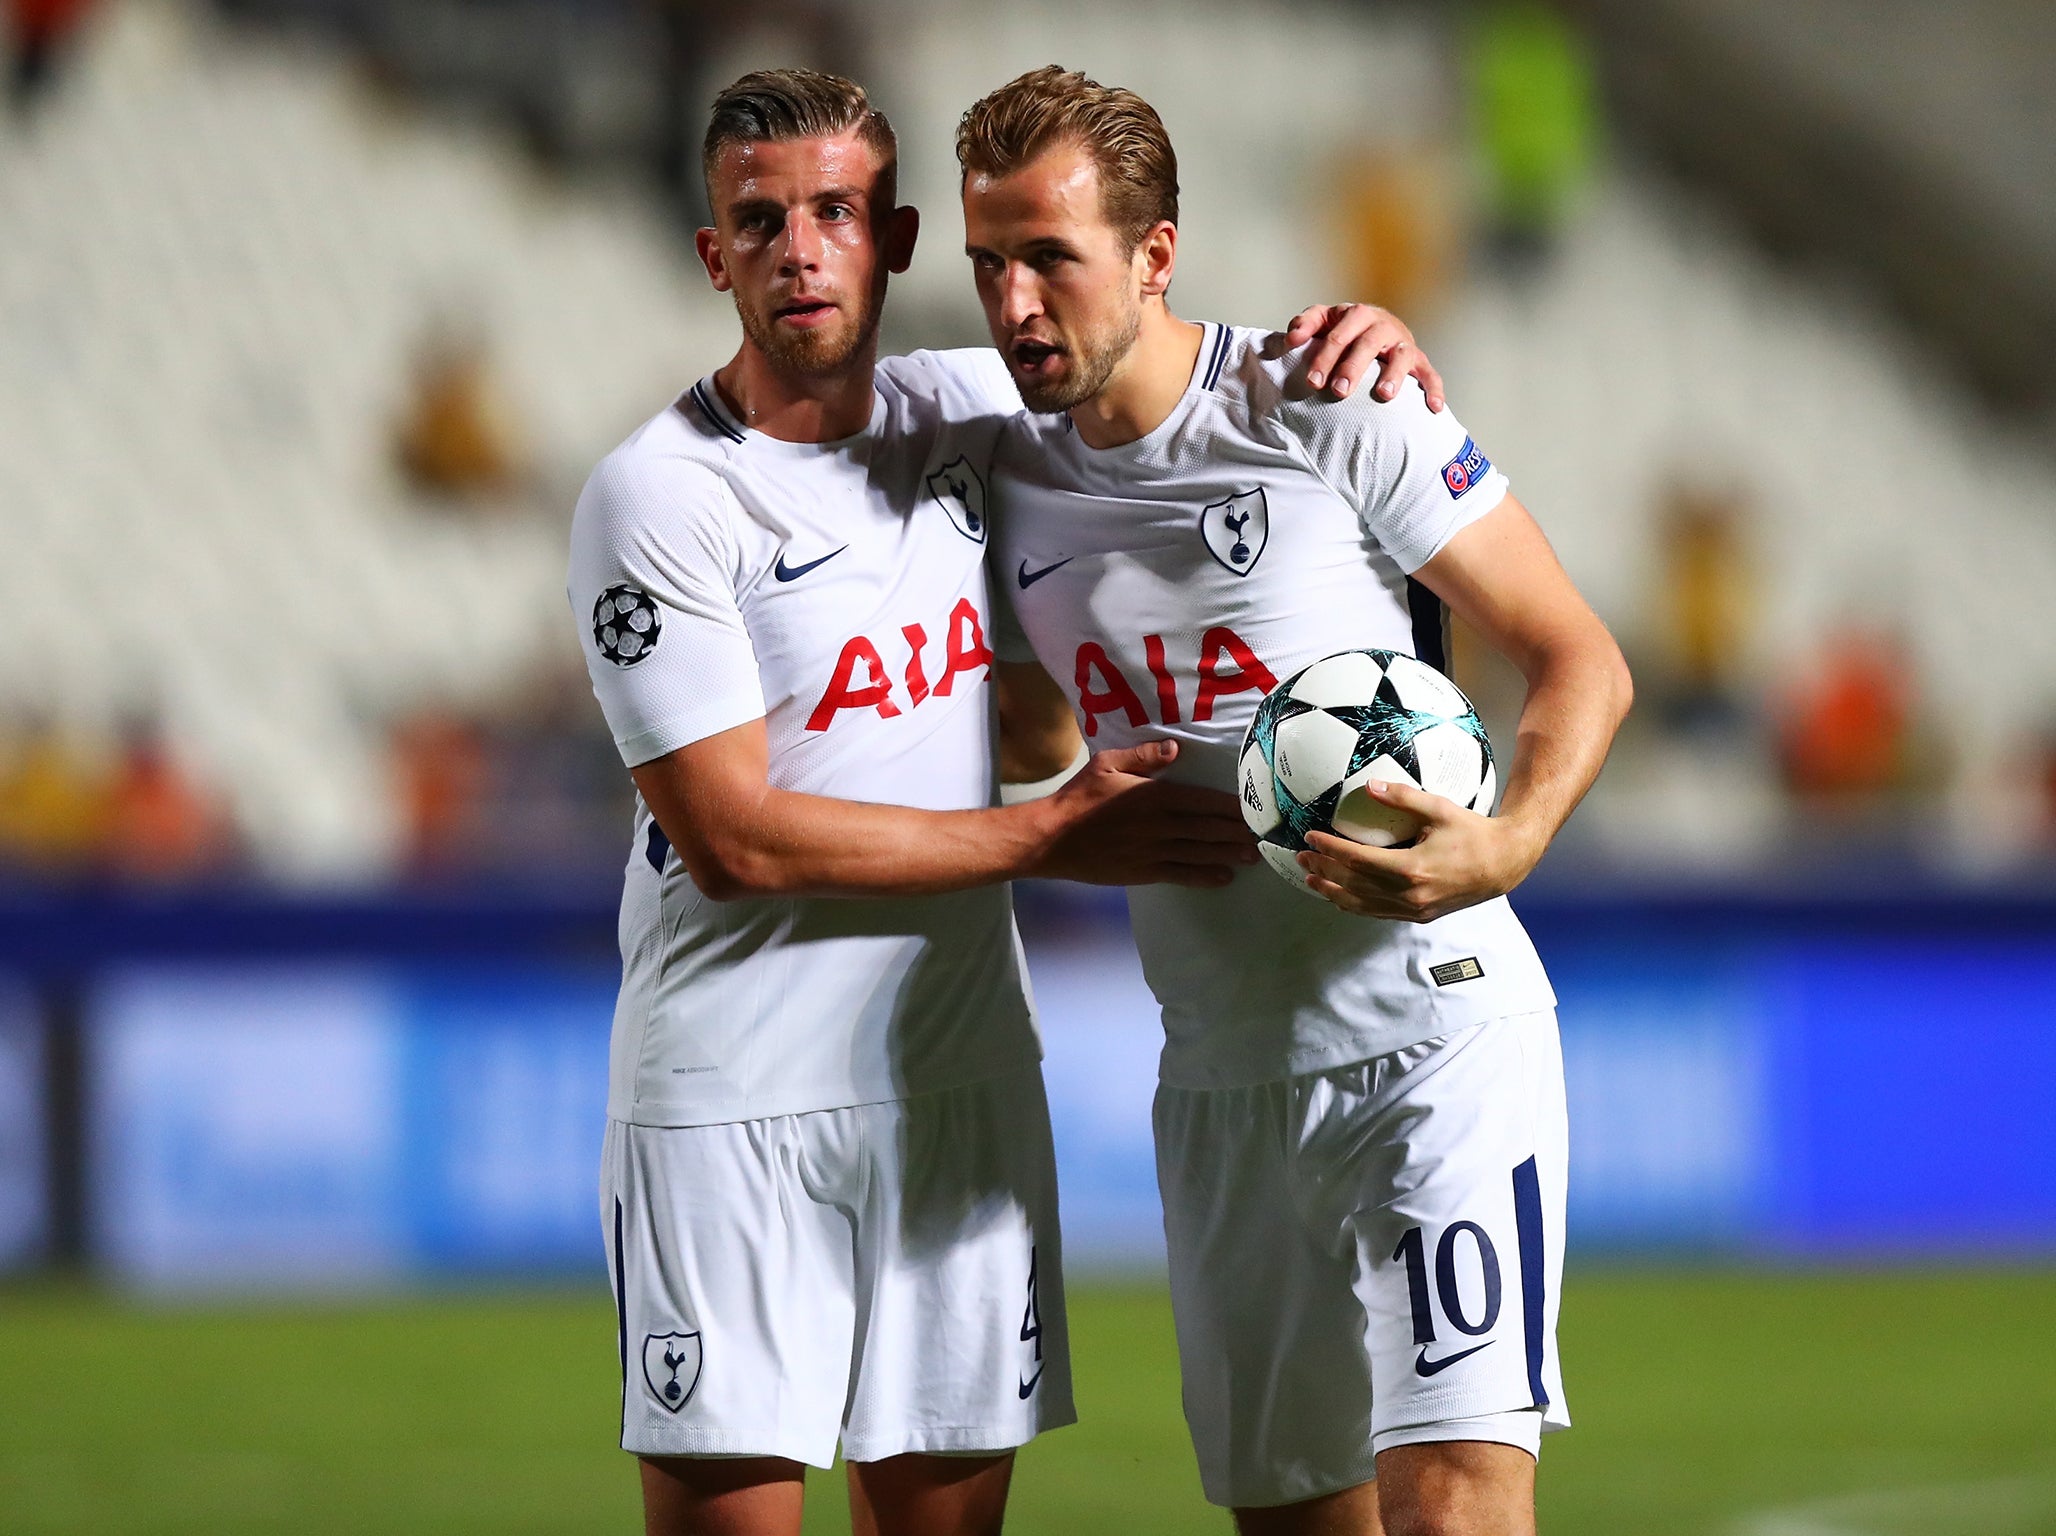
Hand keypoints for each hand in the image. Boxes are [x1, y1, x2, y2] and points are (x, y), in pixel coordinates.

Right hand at [1033, 740, 1258, 887]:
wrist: (1052, 838)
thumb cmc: (1078, 797)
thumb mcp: (1105, 763)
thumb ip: (1142, 756)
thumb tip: (1175, 748)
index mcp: (1154, 796)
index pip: (1203, 800)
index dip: (1231, 806)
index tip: (1253, 808)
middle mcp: (1160, 825)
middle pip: (1209, 828)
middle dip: (1238, 832)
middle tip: (1264, 835)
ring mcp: (1153, 851)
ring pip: (1200, 852)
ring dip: (1228, 854)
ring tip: (1253, 856)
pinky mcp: (1144, 872)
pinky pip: (1181, 874)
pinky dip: (1204, 877)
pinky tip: (1224, 877)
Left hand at [1283, 303, 1445, 409]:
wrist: (1376, 329)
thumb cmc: (1344, 331)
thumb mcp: (1323, 321)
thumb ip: (1305, 324)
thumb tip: (1290, 339)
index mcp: (1356, 314)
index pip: (1339, 333)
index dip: (1325, 356)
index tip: (1312, 381)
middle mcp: (1381, 325)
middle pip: (1368, 343)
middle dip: (1353, 367)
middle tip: (1339, 391)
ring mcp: (1401, 342)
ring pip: (1401, 355)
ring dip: (1394, 374)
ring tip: (1384, 395)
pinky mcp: (1418, 360)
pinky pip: (1429, 373)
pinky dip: (1433, 389)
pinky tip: (1433, 407)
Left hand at [1296, 780, 1540, 921]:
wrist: (1503, 864)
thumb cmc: (1473, 833)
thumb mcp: (1439, 808)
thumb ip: (1402, 797)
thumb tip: (1369, 785)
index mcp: (1412, 869)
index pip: (1358, 860)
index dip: (1330, 848)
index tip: (1311, 836)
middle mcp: (1409, 895)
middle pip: (1353, 885)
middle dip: (1324, 870)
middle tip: (1302, 856)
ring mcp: (1414, 909)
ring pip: (1361, 905)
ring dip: (1332, 891)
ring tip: (1310, 878)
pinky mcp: (1419, 916)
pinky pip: (1377, 912)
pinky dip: (1354, 904)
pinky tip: (1339, 896)